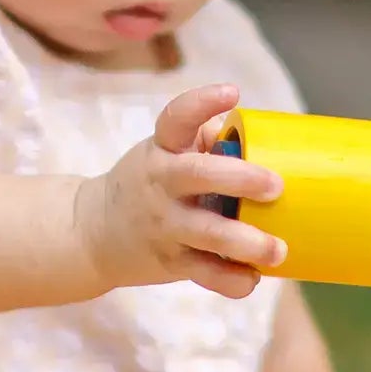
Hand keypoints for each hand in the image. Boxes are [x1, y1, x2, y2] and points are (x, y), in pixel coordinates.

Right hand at [76, 83, 286, 297]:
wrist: (92, 232)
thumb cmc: (148, 184)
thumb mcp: (164, 152)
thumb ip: (205, 140)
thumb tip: (254, 134)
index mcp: (161, 149)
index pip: (176, 117)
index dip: (201, 102)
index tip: (231, 92)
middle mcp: (160, 184)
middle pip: (197, 175)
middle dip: (239, 178)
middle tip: (276, 185)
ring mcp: (165, 225)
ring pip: (206, 233)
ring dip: (245, 242)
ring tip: (278, 249)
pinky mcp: (171, 261)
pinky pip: (204, 273)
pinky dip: (231, 279)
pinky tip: (252, 278)